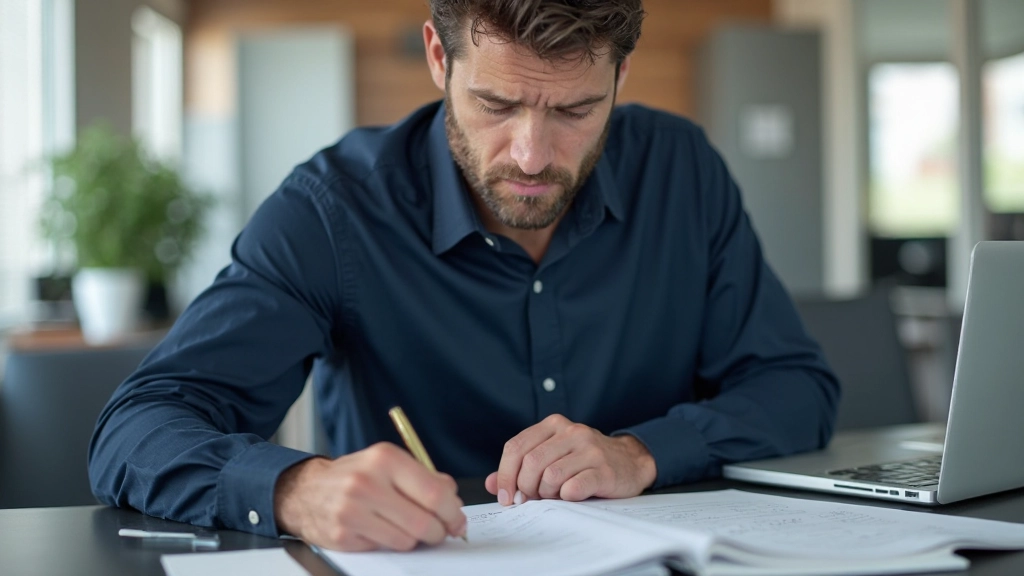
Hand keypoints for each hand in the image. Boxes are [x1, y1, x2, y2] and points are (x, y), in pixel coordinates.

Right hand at [273, 442, 466, 550]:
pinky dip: (391, 544)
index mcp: (385, 458)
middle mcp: (367, 482)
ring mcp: (352, 510)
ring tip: (406, 527)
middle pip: (424, 522)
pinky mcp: (343, 535)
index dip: (453, 513)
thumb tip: (453, 498)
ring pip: (407, 540)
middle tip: (441, 531)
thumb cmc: (355, 476)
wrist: (305, 491)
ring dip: (414, 539)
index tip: (457, 520)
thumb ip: (424, 477)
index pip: (435, 493)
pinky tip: (382, 530)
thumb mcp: (388, 463)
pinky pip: (385, 548)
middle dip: (439, 532)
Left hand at [484, 414, 656, 503]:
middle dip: (525, 488)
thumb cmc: (585, 462)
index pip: (515, 447)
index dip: (505, 475)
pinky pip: (573, 488)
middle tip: (531, 500)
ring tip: (554, 496)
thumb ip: (521, 467)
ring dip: (546, 494)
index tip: (505, 497)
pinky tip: (571, 496)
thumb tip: (491, 484)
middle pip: (530, 463)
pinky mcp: (604, 470)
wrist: (631, 462)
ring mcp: (589, 449)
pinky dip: (566, 497)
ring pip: (550, 476)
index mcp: (553, 425)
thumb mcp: (552, 457)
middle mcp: (571, 432)